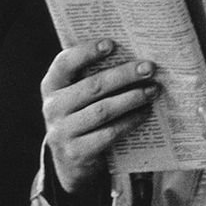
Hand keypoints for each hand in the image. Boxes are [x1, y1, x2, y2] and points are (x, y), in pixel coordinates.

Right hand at [42, 40, 157, 192]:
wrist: (71, 162)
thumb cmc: (83, 115)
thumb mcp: (79, 96)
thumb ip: (94, 76)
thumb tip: (134, 55)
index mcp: (52, 86)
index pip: (64, 63)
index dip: (86, 52)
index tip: (112, 43)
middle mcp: (53, 108)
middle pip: (92, 87)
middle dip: (124, 75)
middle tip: (149, 68)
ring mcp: (62, 132)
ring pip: (103, 111)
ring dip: (132, 98)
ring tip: (153, 90)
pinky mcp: (77, 153)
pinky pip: (109, 133)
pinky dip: (130, 122)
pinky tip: (146, 112)